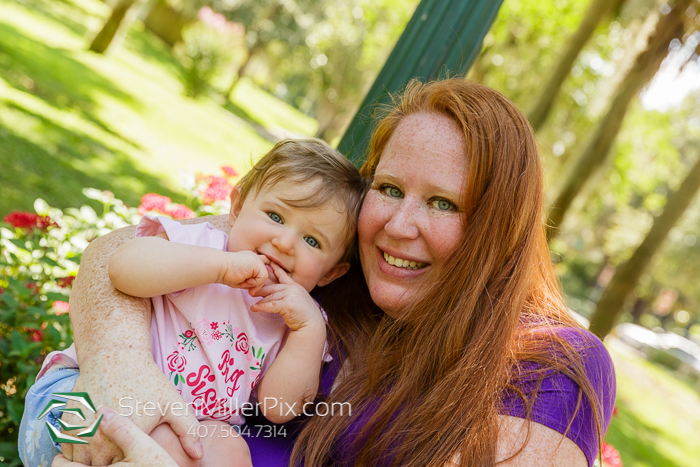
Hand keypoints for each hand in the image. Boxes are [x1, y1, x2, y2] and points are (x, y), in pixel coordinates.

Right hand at [61, 353, 202, 464]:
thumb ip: (189, 430)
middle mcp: (102, 440)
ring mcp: (81, 434)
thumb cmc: (147, 380)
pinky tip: (92, 443)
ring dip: (92, 461)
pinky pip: (67, 452)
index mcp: (131, 439)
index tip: (136, 459)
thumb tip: (198, 456)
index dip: (132, 466)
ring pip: (82, 465)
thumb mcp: (173, 403)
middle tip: (121, 454)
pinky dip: (77, 452)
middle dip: (112, 465)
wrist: (114, 355)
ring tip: (107, 451)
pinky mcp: (67, 427)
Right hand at [219, 251, 269, 294]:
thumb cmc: (226, 274)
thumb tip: (255, 291)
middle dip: (255, 283)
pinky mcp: (257, 263)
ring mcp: (257, 259)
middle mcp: (255, 257)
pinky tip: (244, 278)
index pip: (262, 266)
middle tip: (242, 283)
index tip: (250, 281)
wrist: (220, 267)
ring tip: (242, 280)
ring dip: (253, 284)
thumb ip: (250, 282)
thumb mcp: (241, 279)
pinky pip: (263, 278)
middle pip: (264, 274)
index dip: (260, 275)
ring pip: (264, 277)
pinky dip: (254, 283)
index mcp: (250, 259)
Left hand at [250, 263, 325, 331]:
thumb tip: (276, 294)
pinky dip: (261, 307)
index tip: (267, 262)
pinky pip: (270, 305)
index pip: (282, 275)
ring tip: (252, 303)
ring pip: (270, 297)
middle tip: (251, 290)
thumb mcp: (297, 299)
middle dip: (261, 289)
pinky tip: (255, 308)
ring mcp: (290, 295)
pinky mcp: (287, 304)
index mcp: (295, 286)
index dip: (274, 268)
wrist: (312, 324)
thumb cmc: (304, 314)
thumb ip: (288, 294)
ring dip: (260, 301)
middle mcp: (292, 288)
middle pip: (272, 287)